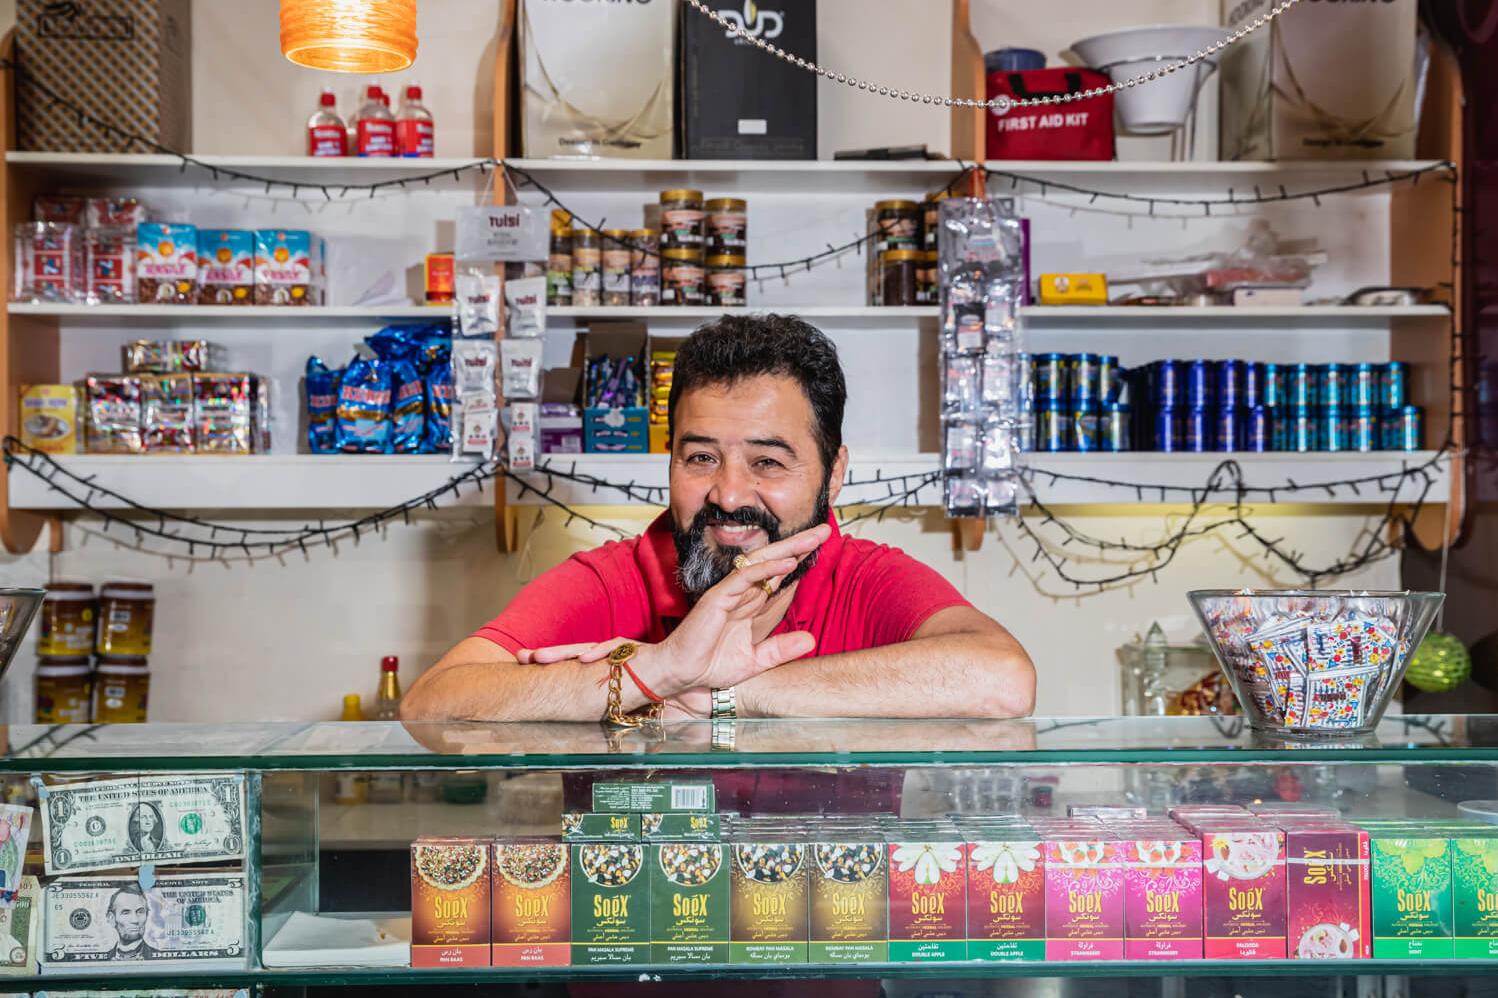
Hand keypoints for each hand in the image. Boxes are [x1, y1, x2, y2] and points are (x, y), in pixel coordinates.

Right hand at [517, 521, 829, 699]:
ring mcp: (730, 594)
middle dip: (800, 547)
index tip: (822, 552)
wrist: (680, 675)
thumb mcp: (754, 661)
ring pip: (764, 564)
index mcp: (750, 608)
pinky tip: (787, 562)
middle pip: (776, 565)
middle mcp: (742, 596)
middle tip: (824, 530)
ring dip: (789, 549)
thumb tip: (812, 640)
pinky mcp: (718, 597)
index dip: (801, 567)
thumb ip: (780, 650)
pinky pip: (745, 578)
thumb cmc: (709, 666)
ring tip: (813, 536)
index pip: (781, 583)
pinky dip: (766, 569)